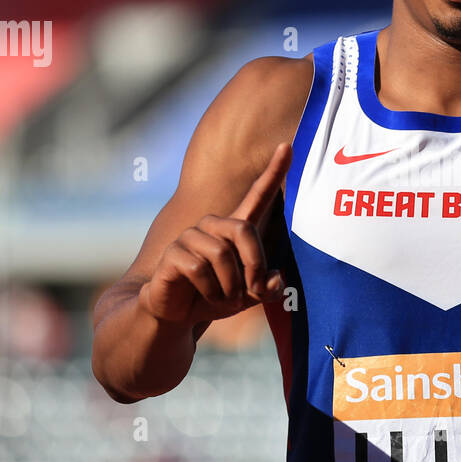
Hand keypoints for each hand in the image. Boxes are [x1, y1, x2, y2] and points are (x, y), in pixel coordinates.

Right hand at [139, 142, 291, 323]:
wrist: (176, 315)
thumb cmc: (214, 298)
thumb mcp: (248, 296)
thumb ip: (266, 288)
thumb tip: (276, 279)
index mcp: (234, 230)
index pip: (258, 195)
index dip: (274, 171)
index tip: (287, 146)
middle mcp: (212, 226)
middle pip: (243, 230)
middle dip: (254, 265)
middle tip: (252, 292)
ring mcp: (189, 237)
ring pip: (221, 254)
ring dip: (230, 286)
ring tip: (225, 299)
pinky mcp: (172, 253)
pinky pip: (198, 269)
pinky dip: (210, 291)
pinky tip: (205, 298)